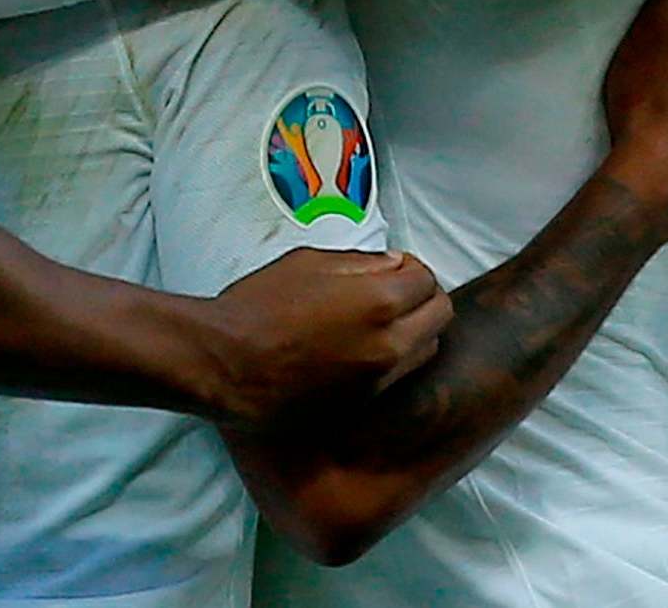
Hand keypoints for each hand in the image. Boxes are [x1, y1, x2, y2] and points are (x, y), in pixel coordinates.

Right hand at [203, 248, 452, 427]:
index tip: (393, 268)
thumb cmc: (259, 307)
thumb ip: (360, 263)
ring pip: (426, 350)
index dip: (411, 268)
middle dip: (423, 298)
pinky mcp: (365, 403)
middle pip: (439, 315)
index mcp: (379, 301)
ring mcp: (380, 379)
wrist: (228, 367)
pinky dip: (395, 359)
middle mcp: (391, 343)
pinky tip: (364, 349)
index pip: (426, 279)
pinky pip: (400, 376)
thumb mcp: (308, 263)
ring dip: (415, 331)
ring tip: (381, 322)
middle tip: (395, 292)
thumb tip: (392, 265)